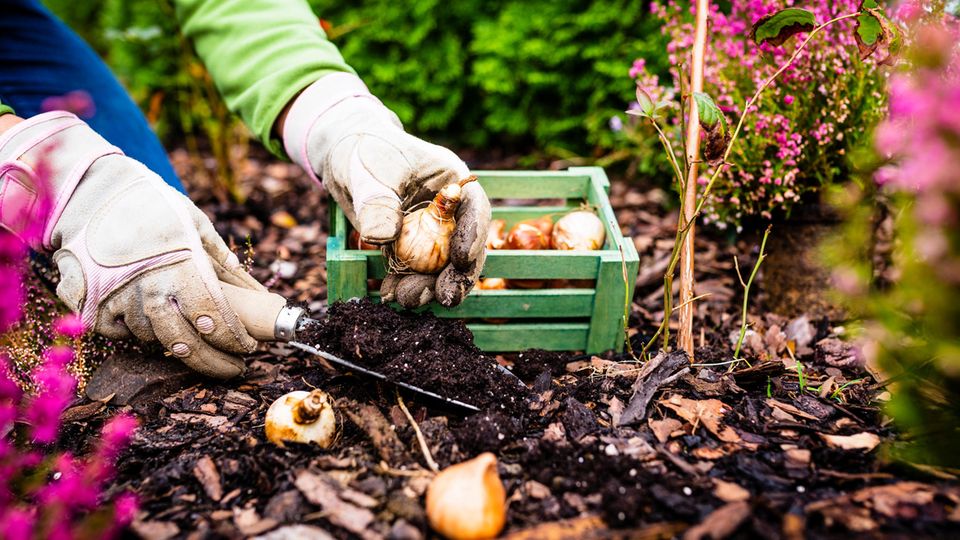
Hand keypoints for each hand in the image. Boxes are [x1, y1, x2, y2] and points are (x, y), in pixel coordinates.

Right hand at [0, 112, 284, 377]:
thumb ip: (221, 258)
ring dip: (172, 342)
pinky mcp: (87, 302)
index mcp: (181, 269)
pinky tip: (145, 324)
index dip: (234, 339)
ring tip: (191, 338)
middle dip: (213, 362)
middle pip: (184, 344)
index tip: (248, 347)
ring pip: (149, 339)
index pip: (214, 319)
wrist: (93, 191)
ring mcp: (115, 298)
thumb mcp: (195, 223)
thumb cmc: (153, 205)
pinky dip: (129, 332)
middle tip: (233, 368)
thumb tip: (253, 286)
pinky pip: (113, 332)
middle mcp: (148, 289)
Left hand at [282, 74, 490, 307]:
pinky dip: (404, 285)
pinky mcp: (411, 248)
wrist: (344, 156)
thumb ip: (377, 203)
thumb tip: (382, 237)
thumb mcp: (369, 172)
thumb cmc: (364, 152)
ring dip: (428, 287)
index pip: (475, 210)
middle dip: (456, 276)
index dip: (474, 236)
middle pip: (465, 247)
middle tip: (445, 298)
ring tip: (406, 298)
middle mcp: (449, 211)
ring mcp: (432, 233)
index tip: (462, 259)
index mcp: (452, 182)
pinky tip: (389, 294)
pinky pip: (414, 272)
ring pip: (441, 267)